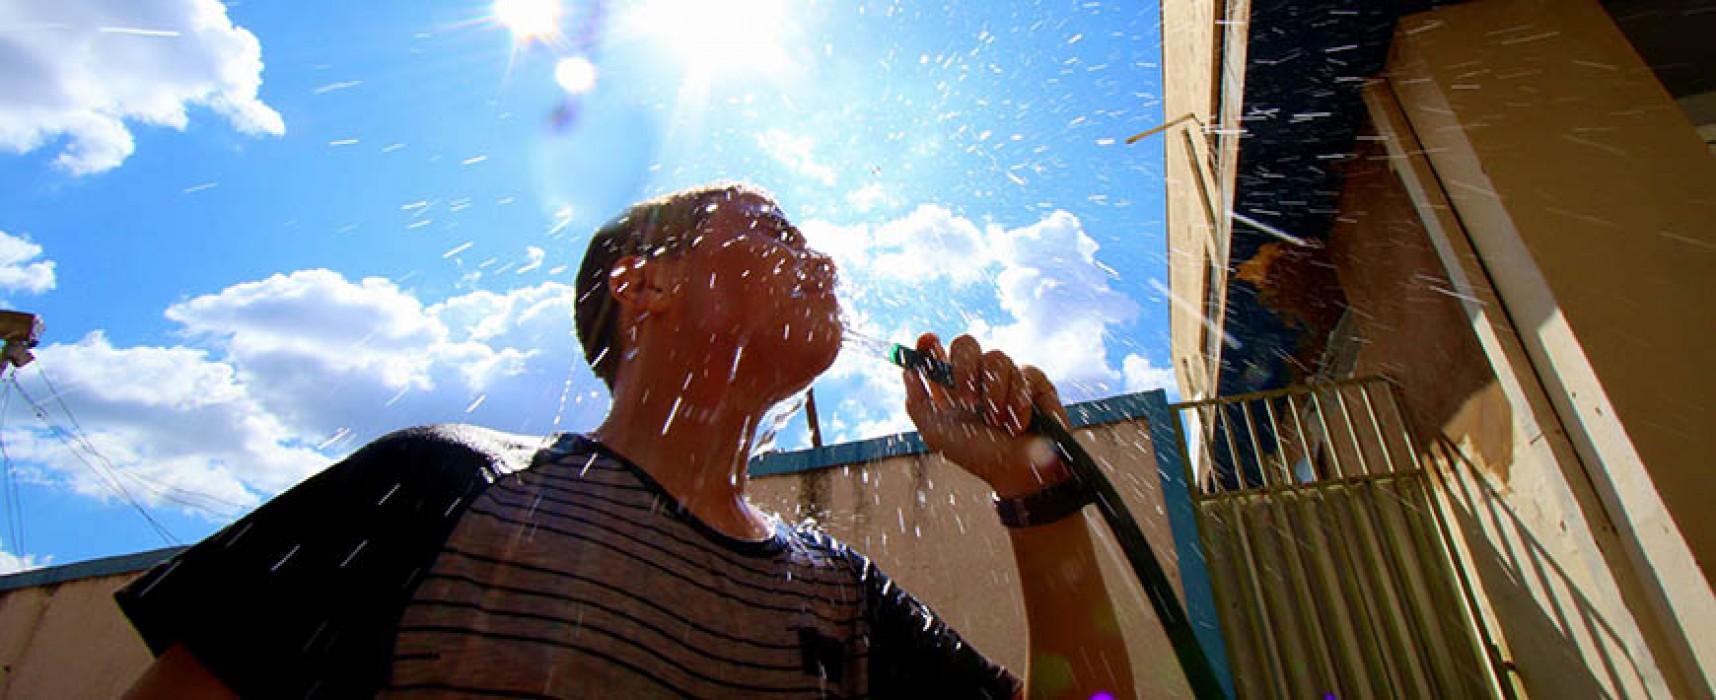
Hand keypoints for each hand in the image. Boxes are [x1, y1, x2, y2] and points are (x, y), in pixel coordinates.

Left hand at [901, 333, 1072, 497]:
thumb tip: (907, 371)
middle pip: (966, 343)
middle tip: (969, 400)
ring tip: (998, 423)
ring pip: (996, 357)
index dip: (929, 342)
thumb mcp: (937, 435)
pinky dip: (1018, 402)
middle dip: (964, 368)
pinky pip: (1024, 372)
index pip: (936, 352)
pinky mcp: (1032, 379)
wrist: (1020, 471)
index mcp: (950, 385)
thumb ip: (917, 404)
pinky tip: (1018, 424)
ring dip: (995, 394)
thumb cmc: (978, 455)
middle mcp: (976, 375)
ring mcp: (1005, 375)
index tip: (928, 340)